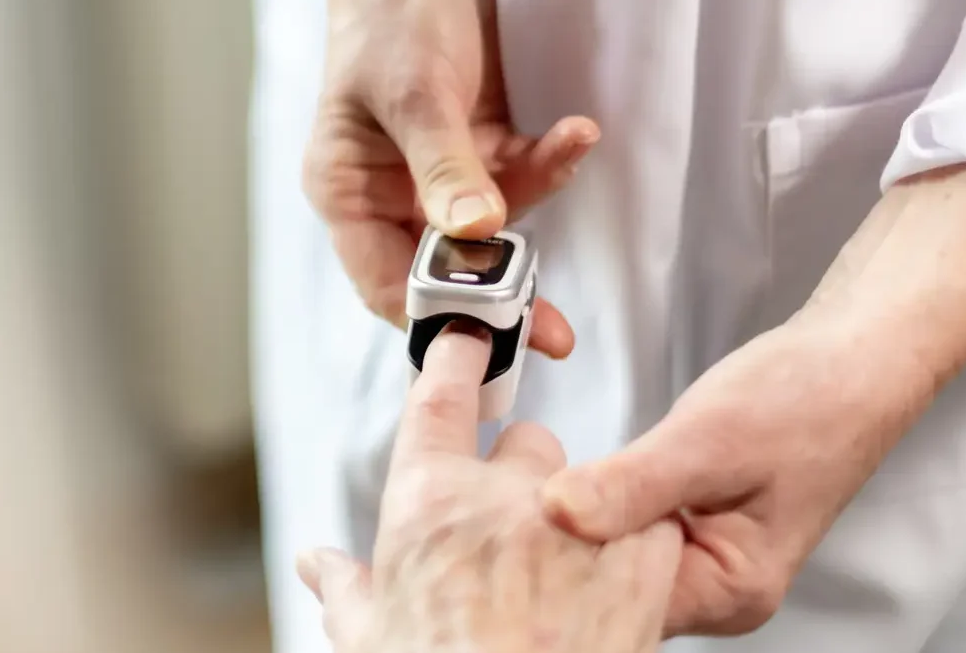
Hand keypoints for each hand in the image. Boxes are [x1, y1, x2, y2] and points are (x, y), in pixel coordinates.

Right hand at [298, 327, 681, 652]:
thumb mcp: (370, 636)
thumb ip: (346, 589)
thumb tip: (319, 568)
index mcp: (429, 503)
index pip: (440, 399)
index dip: (452, 360)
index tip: (462, 342)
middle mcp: (504, 497)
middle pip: (528, 444)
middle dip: (525, 479)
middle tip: (517, 541)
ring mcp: (578, 522)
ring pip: (591, 483)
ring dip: (585, 516)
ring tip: (570, 582)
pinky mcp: (642, 555)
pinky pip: (647, 524)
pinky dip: (637, 550)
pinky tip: (616, 593)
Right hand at [305, 0, 595, 348]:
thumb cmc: (386, 13)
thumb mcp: (414, 92)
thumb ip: (444, 167)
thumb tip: (474, 236)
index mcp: (347, 191)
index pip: (388, 282)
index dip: (440, 313)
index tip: (494, 327)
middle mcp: (387, 195)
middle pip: (444, 272)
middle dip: (501, 290)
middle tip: (553, 328)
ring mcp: (435, 176)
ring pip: (491, 232)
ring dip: (537, 204)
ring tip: (572, 145)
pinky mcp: (478, 150)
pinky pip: (520, 181)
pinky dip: (551, 161)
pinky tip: (575, 129)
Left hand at [539, 323, 919, 634]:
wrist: (849, 361)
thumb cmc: (803, 399)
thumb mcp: (707, 439)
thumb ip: (632, 484)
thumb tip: (558, 513)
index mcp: (728, 592)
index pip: (620, 606)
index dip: (564, 563)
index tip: (519, 517)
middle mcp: (713, 591)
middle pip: (608, 590)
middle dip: (563, 544)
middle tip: (516, 495)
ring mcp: (698, 561)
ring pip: (608, 559)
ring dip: (577, 521)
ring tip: (537, 483)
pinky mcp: (685, 527)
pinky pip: (622, 531)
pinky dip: (597, 505)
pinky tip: (574, 479)